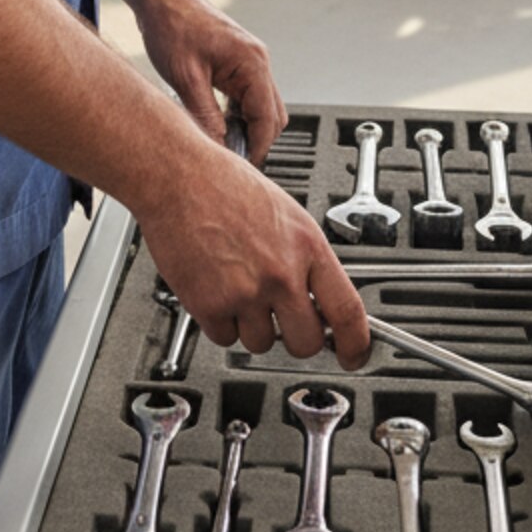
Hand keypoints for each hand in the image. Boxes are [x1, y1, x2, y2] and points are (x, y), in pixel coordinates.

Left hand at [133, 0, 285, 163]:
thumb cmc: (172, 25)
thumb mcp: (185, 78)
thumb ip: (206, 115)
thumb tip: (218, 147)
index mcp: (252, 62)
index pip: (268, 118)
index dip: (256, 147)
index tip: (240, 166)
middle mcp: (257, 60)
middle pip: (272, 115)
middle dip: (255, 139)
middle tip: (229, 158)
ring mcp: (249, 60)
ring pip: (261, 106)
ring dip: (246, 126)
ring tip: (219, 141)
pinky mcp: (237, 61)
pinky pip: (247, 96)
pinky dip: (237, 113)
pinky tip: (216, 122)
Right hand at [137, 149, 370, 368]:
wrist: (176, 176)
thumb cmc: (224, 185)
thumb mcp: (285, 214)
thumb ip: (304, 258)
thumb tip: (317, 298)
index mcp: (307, 246)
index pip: (347, 311)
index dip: (355, 344)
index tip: (353, 355)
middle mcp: (281, 272)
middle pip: (306, 342)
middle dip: (296, 338)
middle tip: (283, 321)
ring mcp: (246, 291)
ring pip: (261, 343)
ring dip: (251, 326)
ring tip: (237, 287)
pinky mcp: (210, 304)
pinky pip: (224, 337)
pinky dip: (220, 322)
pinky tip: (214, 289)